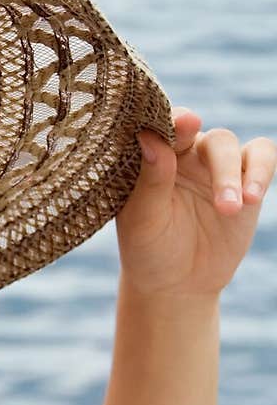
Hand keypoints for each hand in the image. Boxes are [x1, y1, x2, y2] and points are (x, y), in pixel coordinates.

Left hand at [115, 107, 275, 298]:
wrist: (177, 283)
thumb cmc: (149, 249)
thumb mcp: (143, 221)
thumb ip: (150, 180)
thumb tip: (150, 137)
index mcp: (151, 156)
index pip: (162, 126)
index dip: (174, 121)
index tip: (184, 123)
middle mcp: (183, 153)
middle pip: (200, 134)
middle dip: (212, 159)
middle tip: (215, 189)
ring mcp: (214, 165)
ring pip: (229, 145)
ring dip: (231, 175)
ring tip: (229, 210)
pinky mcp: (245, 180)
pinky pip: (262, 158)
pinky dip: (261, 171)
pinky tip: (251, 197)